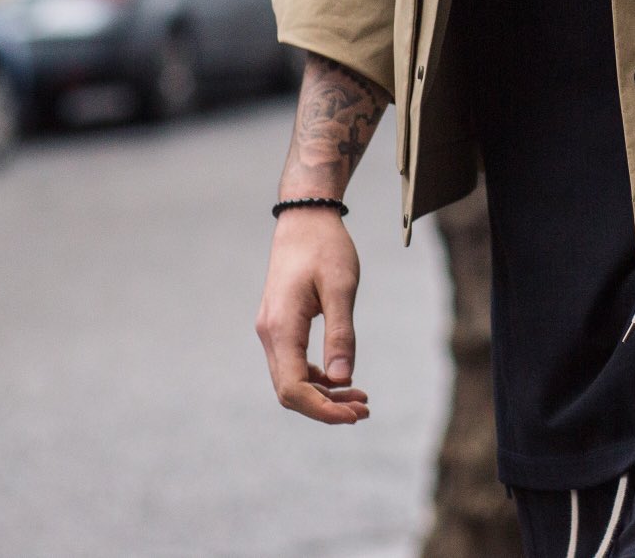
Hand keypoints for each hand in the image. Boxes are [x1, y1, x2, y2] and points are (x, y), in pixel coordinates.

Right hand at [256, 207, 369, 423]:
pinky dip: (317, 378)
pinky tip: (342, 379)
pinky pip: (293, 364)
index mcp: (281, 327)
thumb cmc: (325, 248)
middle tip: (364, 410)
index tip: (356, 414)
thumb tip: (342, 379)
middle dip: (325, 407)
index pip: (293, 388)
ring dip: (323, 394)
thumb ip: (341, 334)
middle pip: (289, 391)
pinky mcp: (280, 325)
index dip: (323, 409)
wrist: (305, 219)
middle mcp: (270, 333)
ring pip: (290, 380)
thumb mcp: (341, 288)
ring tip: (360, 399)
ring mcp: (272, 330)